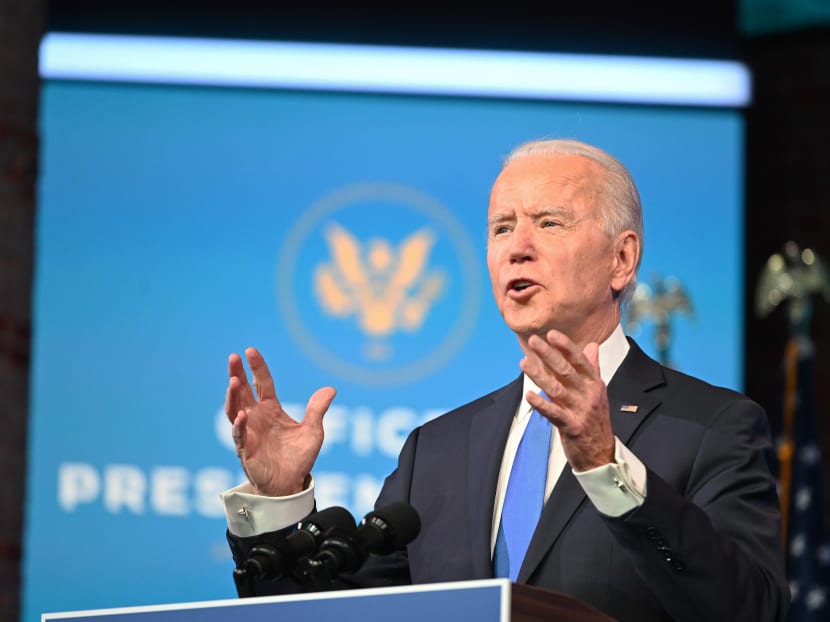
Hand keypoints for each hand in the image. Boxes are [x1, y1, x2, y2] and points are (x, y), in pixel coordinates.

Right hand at [224, 347, 335, 496]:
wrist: (290, 484)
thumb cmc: (299, 457)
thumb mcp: (314, 431)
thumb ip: (318, 410)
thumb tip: (331, 389)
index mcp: (271, 409)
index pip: (262, 383)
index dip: (257, 367)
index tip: (250, 351)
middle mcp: (256, 417)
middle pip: (242, 392)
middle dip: (236, 374)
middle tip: (233, 357)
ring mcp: (248, 432)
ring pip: (234, 410)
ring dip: (233, 396)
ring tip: (234, 382)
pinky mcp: (245, 450)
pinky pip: (239, 435)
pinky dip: (239, 425)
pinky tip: (242, 415)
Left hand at [520, 330, 614, 471]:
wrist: (602, 454)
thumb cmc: (596, 421)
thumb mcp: (598, 392)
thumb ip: (592, 368)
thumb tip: (592, 346)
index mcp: (595, 384)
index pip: (580, 361)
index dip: (566, 346)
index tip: (552, 334)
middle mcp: (589, 395)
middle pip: (567, 371)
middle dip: (549, 354)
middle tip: (534, 341)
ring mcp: (580, 411)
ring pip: (557, 389)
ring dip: (539, 375)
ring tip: (524, 363)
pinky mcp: (572, 427)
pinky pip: (554, 413)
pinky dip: (541, 404)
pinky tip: (529, 395)